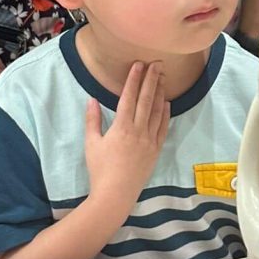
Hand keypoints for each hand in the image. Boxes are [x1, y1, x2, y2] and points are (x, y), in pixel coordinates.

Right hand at [84, 62, 169, 210]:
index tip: (139, 65)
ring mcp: (150, 141)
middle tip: (157, 64)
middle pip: (146, 100)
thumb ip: (92, 120)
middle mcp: (138, 131)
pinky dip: (166, 114)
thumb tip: (92, 100)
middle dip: (151, 80)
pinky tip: (167, 104)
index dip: (134, 79)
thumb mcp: (91, 143)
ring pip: (157, 112)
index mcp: (121, 127)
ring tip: (163, 78)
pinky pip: (163, 128)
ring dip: (160, 93)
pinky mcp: (156, 151)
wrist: (115, 194)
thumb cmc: (100, 169)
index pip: (129, 97)